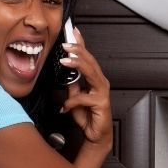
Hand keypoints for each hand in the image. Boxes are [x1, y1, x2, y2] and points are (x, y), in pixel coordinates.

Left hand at [58, 27, 112, 150]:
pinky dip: (72, 101)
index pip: (87, 58)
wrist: (95, 135)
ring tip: (66, 59)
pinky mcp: (101, 103)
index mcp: (95, 79)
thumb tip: (66, 74)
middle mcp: (101, 83)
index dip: (81, 44)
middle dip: (79, 50)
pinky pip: (83, 97)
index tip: (73, 32)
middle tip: (66, 43)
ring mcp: (102, 92)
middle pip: (91, 62)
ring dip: (78, 64)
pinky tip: (65, 106)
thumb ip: (72, 85)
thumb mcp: (74, 98)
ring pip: (91, 73)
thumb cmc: (88, 117)